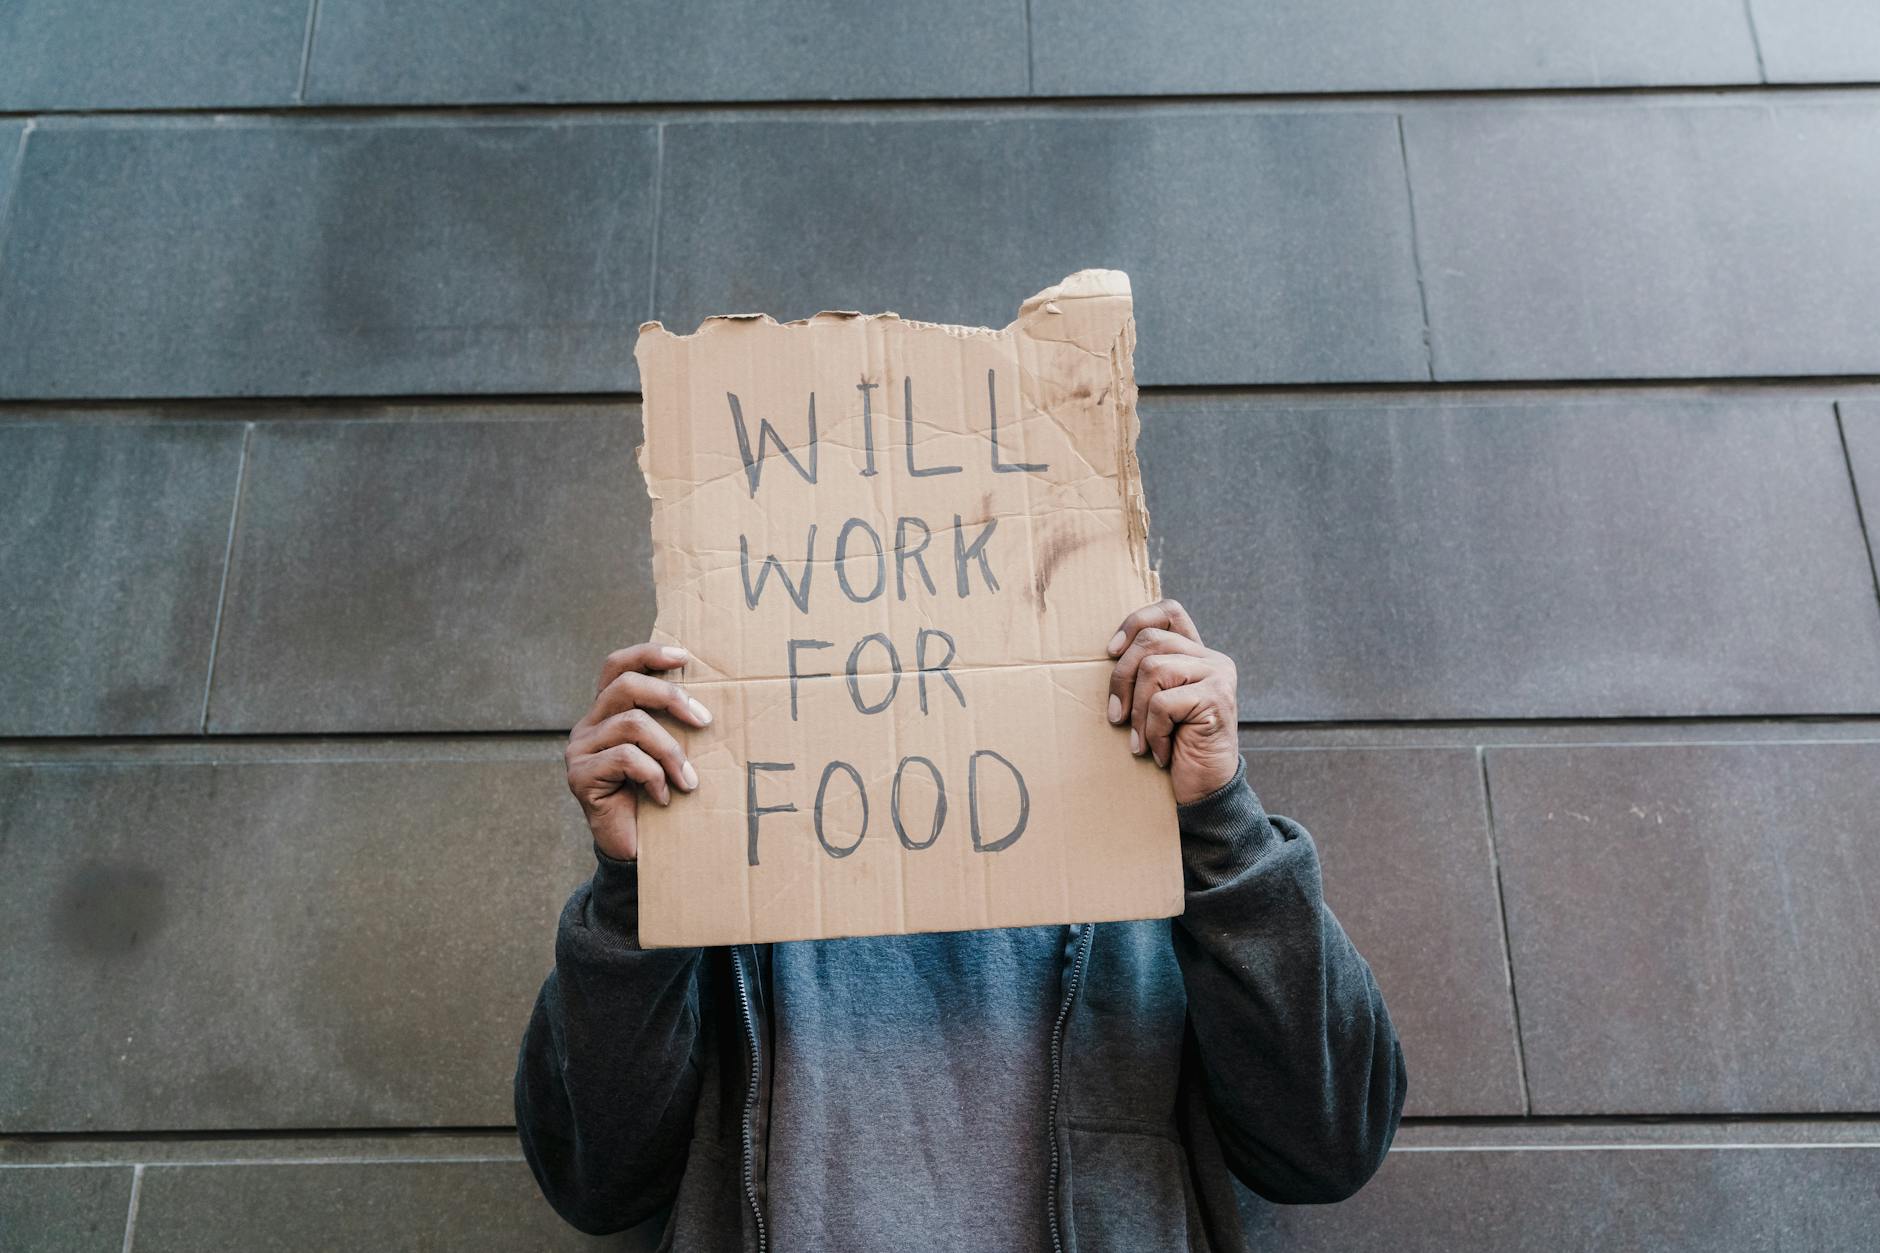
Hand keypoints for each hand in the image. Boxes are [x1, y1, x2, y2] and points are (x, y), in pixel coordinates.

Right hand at [565, 642, 713, 860]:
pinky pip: (626, 758)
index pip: (617, 666)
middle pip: (626, 685)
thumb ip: (672, 724)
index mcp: (607, 713)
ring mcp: (579, 750)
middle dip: (671, 697)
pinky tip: (663, 799)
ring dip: (671, 751)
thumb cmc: (658, 797)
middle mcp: (588, 726)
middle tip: (704, 721)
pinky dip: (654, 777)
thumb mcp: (668, 753)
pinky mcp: (579, 776)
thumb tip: (708, 699)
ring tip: (688, 780)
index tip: (685, 657)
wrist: (635, 850)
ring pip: (633, 724)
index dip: (648, 654)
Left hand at [1106, 600, 1240, 805]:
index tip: (1111, 651)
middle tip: (1116, 717)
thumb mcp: (1155, 705)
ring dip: (1138, 713)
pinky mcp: (1217, 699)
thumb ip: (1146, 674)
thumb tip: (1111, 651)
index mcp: (1197, 655)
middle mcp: (1213, 659)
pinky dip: (1152, 732)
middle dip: (1121, 679)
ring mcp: (1218, 676)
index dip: (1135, 622)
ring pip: (1153, 669)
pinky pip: (1162, 703)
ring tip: (1142, 741)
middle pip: (1150, 641)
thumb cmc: (1174, 748)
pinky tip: (1161, 753)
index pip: (1168, 611)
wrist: (1205, 790)